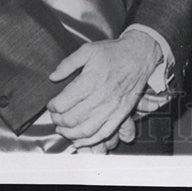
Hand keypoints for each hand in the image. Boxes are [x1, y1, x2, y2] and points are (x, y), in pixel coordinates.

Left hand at [47, 31, 160, 148]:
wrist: (140, 56)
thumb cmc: (113, 52)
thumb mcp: (88, 49)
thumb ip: (68, 63)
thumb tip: (53, 77)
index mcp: (91, 81)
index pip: (63, 103)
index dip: (53, 107)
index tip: (52, 104)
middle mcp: (101, 97)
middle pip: (71, 119)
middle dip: (58, 120)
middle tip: (55, 116)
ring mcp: (112, 108)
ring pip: (85, 130)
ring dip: (69, 133)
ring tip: (63, 128)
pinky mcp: (120, 114)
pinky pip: (103, 134)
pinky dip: (89, 140)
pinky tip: (80, 138)